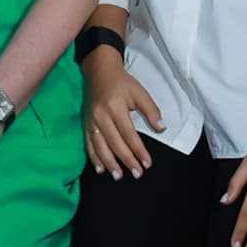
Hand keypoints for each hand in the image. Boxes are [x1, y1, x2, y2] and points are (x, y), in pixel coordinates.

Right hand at [82, 52, 158, 178]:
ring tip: (119, 176)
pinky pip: (89, 144)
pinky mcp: (85, 123)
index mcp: (116, 107)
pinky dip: (94, 157)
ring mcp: (91, 121)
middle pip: (115, 143)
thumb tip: (161, 128)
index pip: (129, 134)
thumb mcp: (139, 92)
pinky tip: (100, 169)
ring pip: (100, 146)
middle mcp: (101, 116)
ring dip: (109, 163)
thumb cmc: (122, 82)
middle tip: (137, 174)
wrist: (98, 71)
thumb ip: (151, 110)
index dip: (139, 150)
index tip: (147, 163)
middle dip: (127, 160)